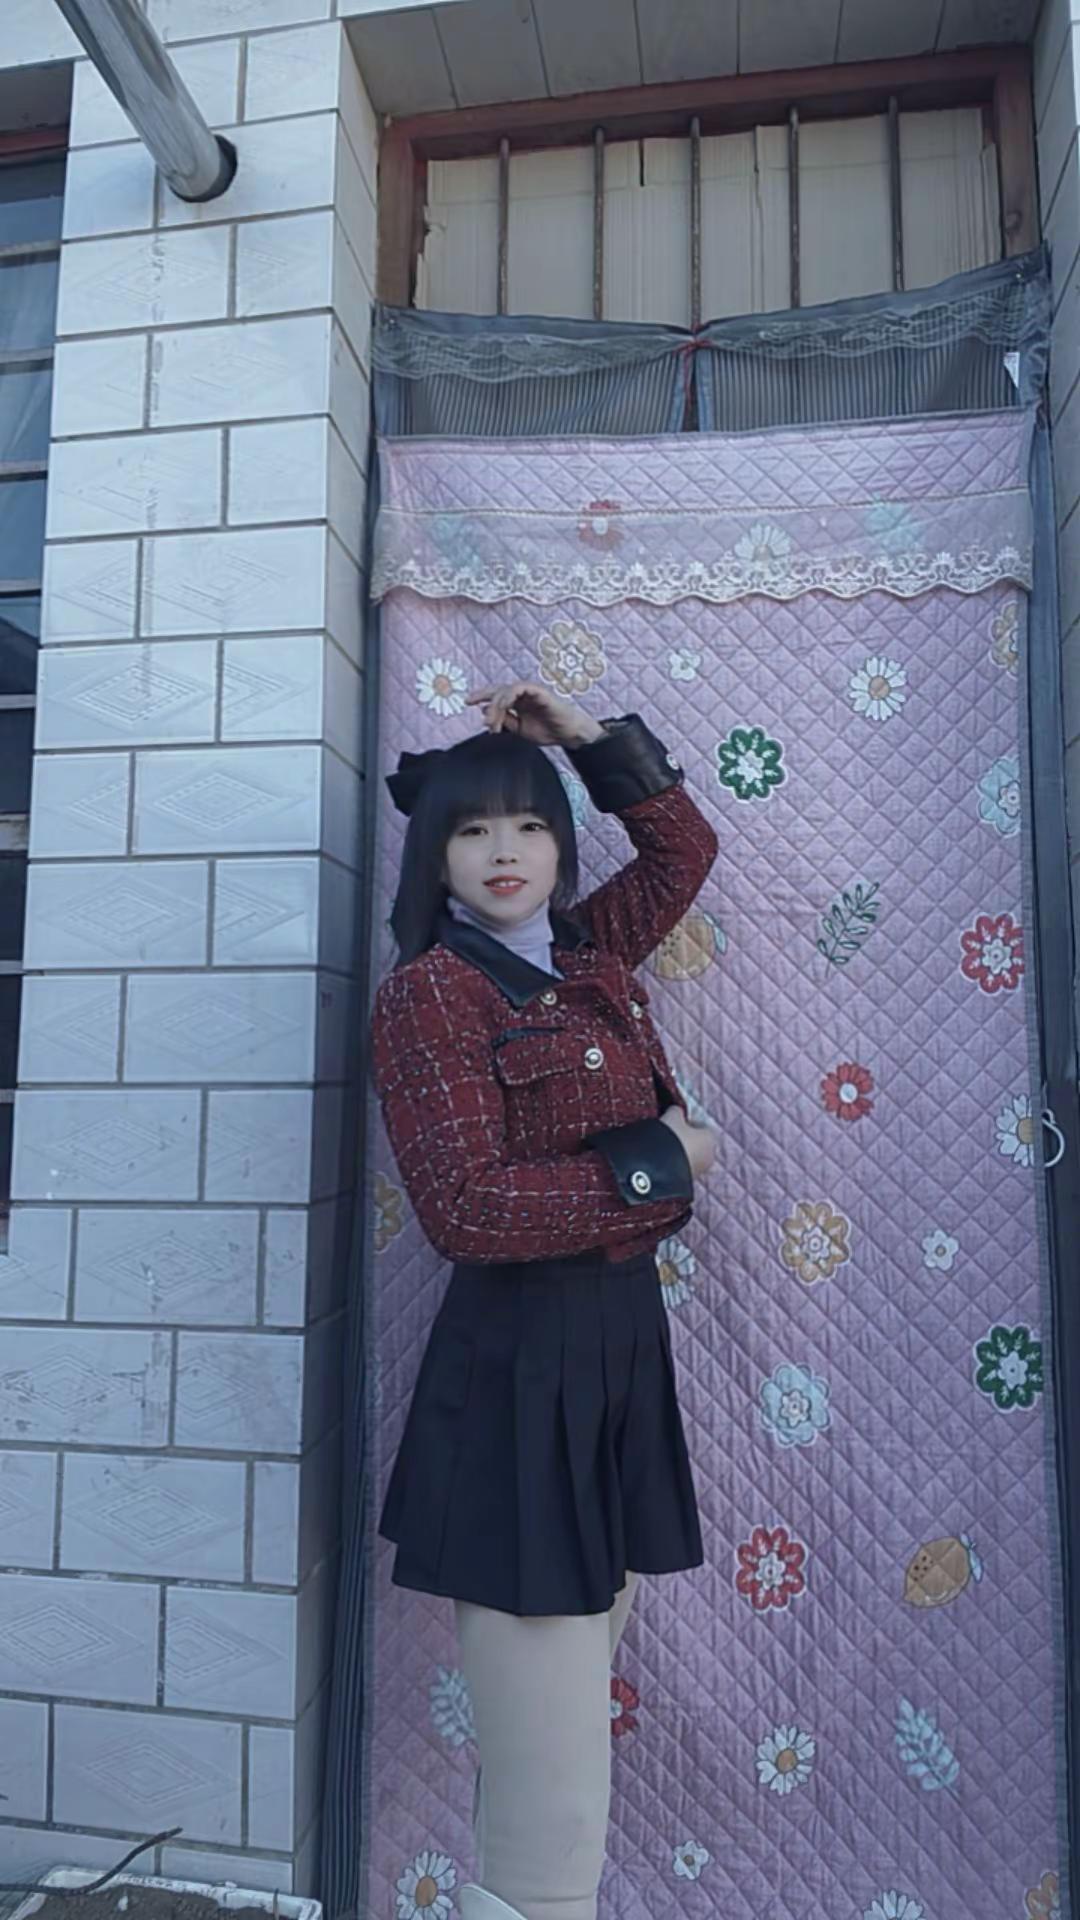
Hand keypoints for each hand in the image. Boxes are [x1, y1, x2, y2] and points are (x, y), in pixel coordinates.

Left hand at [466, 680, 603, 749]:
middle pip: (497, 690)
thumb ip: (505, 721)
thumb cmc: (548, 730)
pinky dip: (508, 697)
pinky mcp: (538, 690)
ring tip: (493, 723)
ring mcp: (530, 691)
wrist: (568, 734)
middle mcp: (522, 694)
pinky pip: (518, 688)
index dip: (481, 696)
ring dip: (496, 706)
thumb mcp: (519, 729)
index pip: (496, 695)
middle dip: (484, 698)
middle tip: (482, 719)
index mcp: (517, 701)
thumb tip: (486, 713)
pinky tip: (503, 709)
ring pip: (505, 690)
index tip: (467, 702)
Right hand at [660, 1104, 715, 1180]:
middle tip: (668, 1133)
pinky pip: (682, 1167)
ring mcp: (699, 1170)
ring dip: (679, 1151)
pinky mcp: (687, 1181)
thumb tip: (676, 1111)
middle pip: (697, 1142)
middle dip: (685, 1138)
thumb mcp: (672, 1117)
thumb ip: (676, 1111)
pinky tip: (661, 1159)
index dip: (688, 1121)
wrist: (659, 1169)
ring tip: (661, 1147)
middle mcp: (710, 1156)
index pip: (702, 1126)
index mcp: (711, 1138)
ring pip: (690, 1156)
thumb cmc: (672, 1138)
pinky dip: (675, 1162)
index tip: (675, 1121)